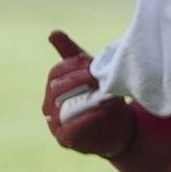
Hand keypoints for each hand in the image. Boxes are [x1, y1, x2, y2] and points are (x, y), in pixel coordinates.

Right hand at [42, 31, 134, 157]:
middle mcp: (49, 105)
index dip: (73, 64)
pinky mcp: (65, 139)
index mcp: (54, 86)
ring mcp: (55, 123)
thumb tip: (53, 32)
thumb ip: (75, 55)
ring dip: (85, 97)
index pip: (56, 71)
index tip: (92, 61)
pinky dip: (87, 118)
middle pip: (57, 88)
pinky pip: (71, 128)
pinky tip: (102, 110)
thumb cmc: (103, 96)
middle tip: (98, 75)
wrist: (121, 127)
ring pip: (62, 107)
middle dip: (79, 79)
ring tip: (105, 92)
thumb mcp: (92, 73)